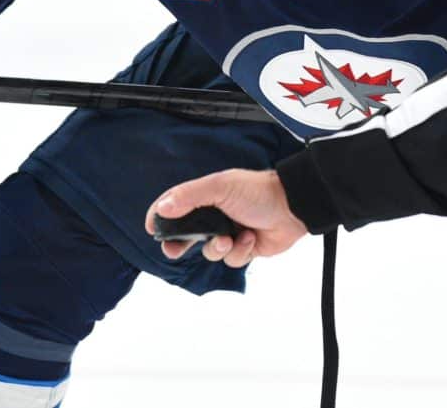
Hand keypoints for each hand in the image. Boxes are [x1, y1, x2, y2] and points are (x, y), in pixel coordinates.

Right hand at [148, 168, 308, 266]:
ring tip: (231, 238)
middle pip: (186, 235)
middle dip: (180, 244)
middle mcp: (214, 215)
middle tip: (175, 249)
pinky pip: (231, 260)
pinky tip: (251, 239)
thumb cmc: (258, 191)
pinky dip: (240, 251)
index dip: (161, 217)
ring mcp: (228, 233)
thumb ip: (190, 196)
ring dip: (219, 248)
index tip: (153, 229)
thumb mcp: (220, 187)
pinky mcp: (243, 249)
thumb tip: (163, 207)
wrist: (293, 207)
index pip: (174, 206)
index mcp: (205, 196)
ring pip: (209, 252)